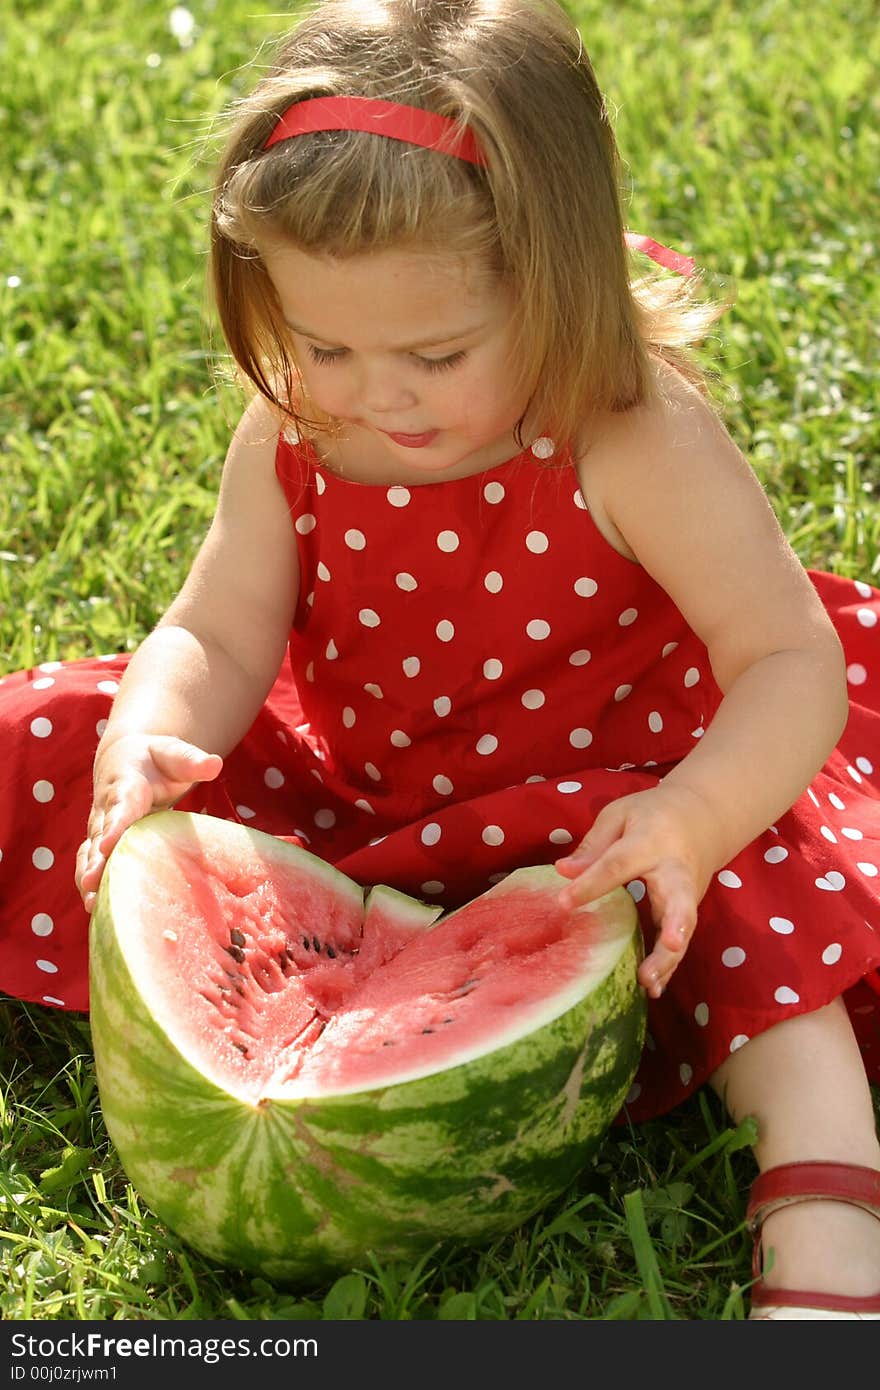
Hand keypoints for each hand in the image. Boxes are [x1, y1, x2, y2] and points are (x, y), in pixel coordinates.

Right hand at [76, 733, 222, 912]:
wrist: (125, 761)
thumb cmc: (156, 759)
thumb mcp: (175, 753)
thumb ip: (192, 760)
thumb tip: (215, 764)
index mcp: (126, 785)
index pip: (121, 807)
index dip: (114, 826)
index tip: (107, 844)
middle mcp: (107, 809)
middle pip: (100, 836)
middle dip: (96, 861)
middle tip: (92, 883)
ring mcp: (101, 828)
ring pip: (90, 854)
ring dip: (90, 877)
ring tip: (92, 905)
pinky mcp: (101, 843)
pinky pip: (91, 864)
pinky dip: (92, 884)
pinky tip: (96, 910)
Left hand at [554, 784, 718, 998]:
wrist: (703, 816)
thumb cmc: (653, 814)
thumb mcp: (620, 815)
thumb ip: (594, 844)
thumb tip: (563, 872)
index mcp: (651, 841)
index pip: (619, 864)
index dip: (591, 884)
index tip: (563, 903)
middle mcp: (676, 870)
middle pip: (679, 899)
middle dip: (675, 923)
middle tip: (670, 944)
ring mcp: (688, 893)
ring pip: (684, 927)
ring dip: (669, 958)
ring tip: (648, 983)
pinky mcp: (689, 908)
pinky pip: (680, 938)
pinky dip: (669, 964)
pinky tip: (652, 988)